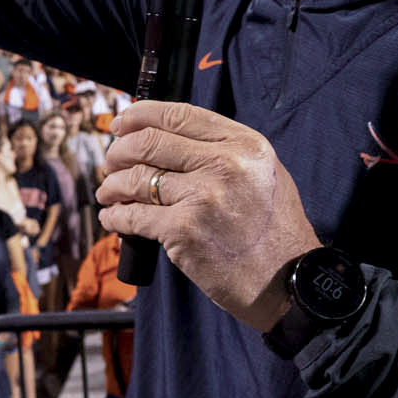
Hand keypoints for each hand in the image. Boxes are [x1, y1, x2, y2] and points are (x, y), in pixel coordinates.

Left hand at [97, 99, 319, 331]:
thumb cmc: (275, 232)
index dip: (139, 116)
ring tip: (108, 192)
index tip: (121, 124)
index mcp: (245, 145)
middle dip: (118, 151)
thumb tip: (168, 138)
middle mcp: (225, 164)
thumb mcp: (264, 174)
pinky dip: (115, 217)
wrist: (289, 283)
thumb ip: (224, 151)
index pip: (178, 114)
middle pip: (149, 142)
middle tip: (110, 163)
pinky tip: (112, 218)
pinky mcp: (184, 231)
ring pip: (135, 179)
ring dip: (112, 185)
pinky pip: (133, 216)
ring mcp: (203, 197)